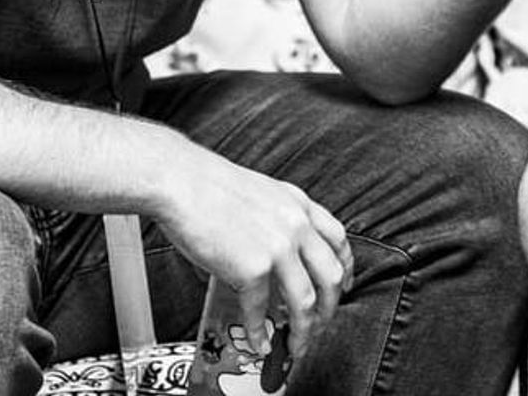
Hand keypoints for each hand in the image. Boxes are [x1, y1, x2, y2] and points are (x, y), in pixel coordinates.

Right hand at [160, 149, 352, 364]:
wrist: (183, 182)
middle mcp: (296, 225)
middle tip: (320, 324)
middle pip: (331, 275)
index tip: (342, 286)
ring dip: (303, 331)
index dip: (344, 268)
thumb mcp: (262, 194)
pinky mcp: (254, 267)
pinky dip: (258, 333)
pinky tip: (257, 342)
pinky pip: (260, 311)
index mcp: (299, 204)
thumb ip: (277, 221)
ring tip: (296, 345)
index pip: (338, 240)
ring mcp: (278, 247)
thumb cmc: (209, 186)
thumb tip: (276, 259)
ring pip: (306, 301)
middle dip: (330, 308)